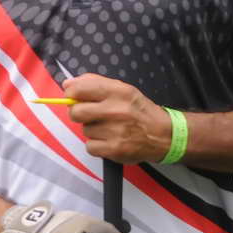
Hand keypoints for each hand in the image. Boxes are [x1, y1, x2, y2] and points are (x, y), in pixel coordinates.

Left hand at [60, 74, 174, 163]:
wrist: (164, 135)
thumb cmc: (139, 111)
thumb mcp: (123, 89)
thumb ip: (95, 83)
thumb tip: (68, 84)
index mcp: (118, 91)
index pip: (80, 88)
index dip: (70, 93)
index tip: (72, 96)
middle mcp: (117, 110)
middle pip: (76, 112)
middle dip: (78, 113)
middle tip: (89, 115)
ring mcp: (116, 131)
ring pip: (84, 130)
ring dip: (92, 130)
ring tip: (108, 128)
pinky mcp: (115, 149)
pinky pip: (90, 146)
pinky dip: (96, 145)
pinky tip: (109, 141)